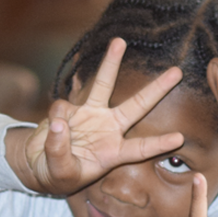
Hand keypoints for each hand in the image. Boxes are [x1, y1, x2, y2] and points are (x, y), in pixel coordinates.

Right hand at [19, 38, 185, 195]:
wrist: (38, 164)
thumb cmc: (57, 174)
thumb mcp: (61, 172)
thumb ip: (59, 150)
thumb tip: (60, 122)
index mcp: (113, 152)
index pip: (139, 149)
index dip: (158, 144)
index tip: (179, 138)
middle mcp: (108, 130)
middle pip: (137, 105)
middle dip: (157, 89)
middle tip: (177, 71)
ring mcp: (89, 116)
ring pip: (104, 86)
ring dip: (111, 63)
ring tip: (120, 42)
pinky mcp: (69, 110)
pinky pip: (61, 107)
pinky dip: (56, 117)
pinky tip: (52, 130)